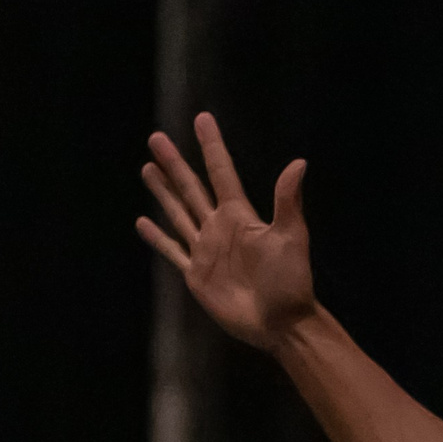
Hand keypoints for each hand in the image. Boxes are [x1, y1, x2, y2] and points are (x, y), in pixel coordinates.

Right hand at [137, 113, 313, 349]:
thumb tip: (299, 162)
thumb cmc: (291, 282)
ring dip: (163, 191)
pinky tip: (143, 222)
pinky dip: (157, 237)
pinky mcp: (196, 273)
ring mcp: (206, 250)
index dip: (212, 146)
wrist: (281, 323)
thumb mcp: (292, 237)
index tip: (202, 118)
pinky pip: (172, 251)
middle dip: (175, 163)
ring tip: (147, 168)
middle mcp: (220, 228)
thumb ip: (287, 200)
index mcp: (240, 216)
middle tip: (157, 138)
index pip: (221, 172)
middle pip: (192, 187)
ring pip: (178, 212)